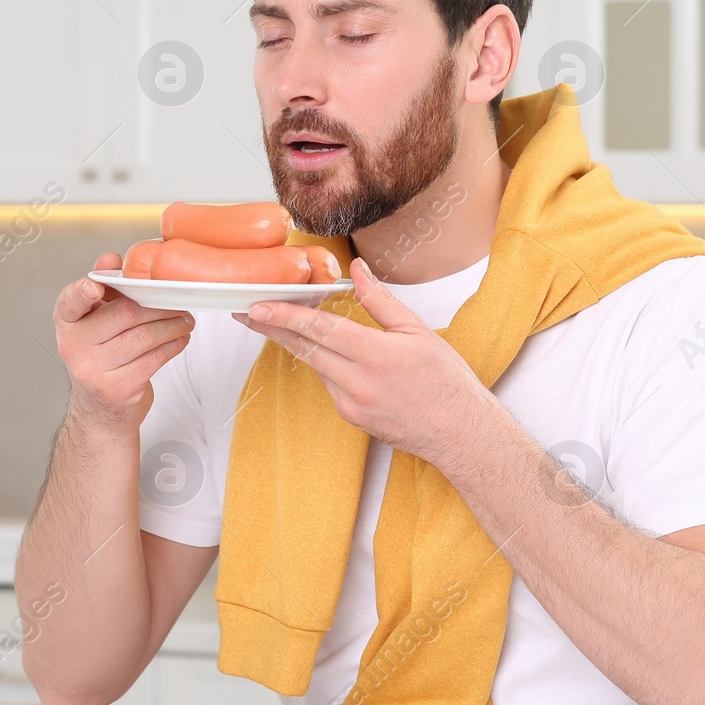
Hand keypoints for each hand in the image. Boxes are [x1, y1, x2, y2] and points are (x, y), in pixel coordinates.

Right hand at [54, 252, 195, 432]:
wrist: (101, 411)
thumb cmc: (103, 356)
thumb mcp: (97, 322)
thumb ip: (105, 289)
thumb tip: (111, 259)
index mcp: (67, 322)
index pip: (70, 302)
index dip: (82, 292)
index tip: (96, 288)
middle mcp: (74, 346)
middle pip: (125, 314)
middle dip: (159, 306)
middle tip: (179, 303)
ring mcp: (93, 370)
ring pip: (144, 336)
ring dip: (173, 325)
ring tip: (186, 320)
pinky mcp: (117, 388)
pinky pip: (154, 358)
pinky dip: (173, 345)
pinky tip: (180, 338)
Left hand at [235, 257, 506, 470]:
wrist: (459, 434)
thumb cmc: (446, 383)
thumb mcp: (419, 332)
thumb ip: (380, 301)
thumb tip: (357, 270)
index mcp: (376, 356)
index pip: (319, 329)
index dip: (284, 315)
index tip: (256, 306)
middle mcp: (357, 383)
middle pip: (304, 348)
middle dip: (271, 328)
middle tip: (245, 311)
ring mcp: (350, 404)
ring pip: (315, 364)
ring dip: (297, 342)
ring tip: (276, 320)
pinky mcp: (350, 417)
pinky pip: (329, 382)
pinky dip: (324, 362)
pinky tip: (326, 351)